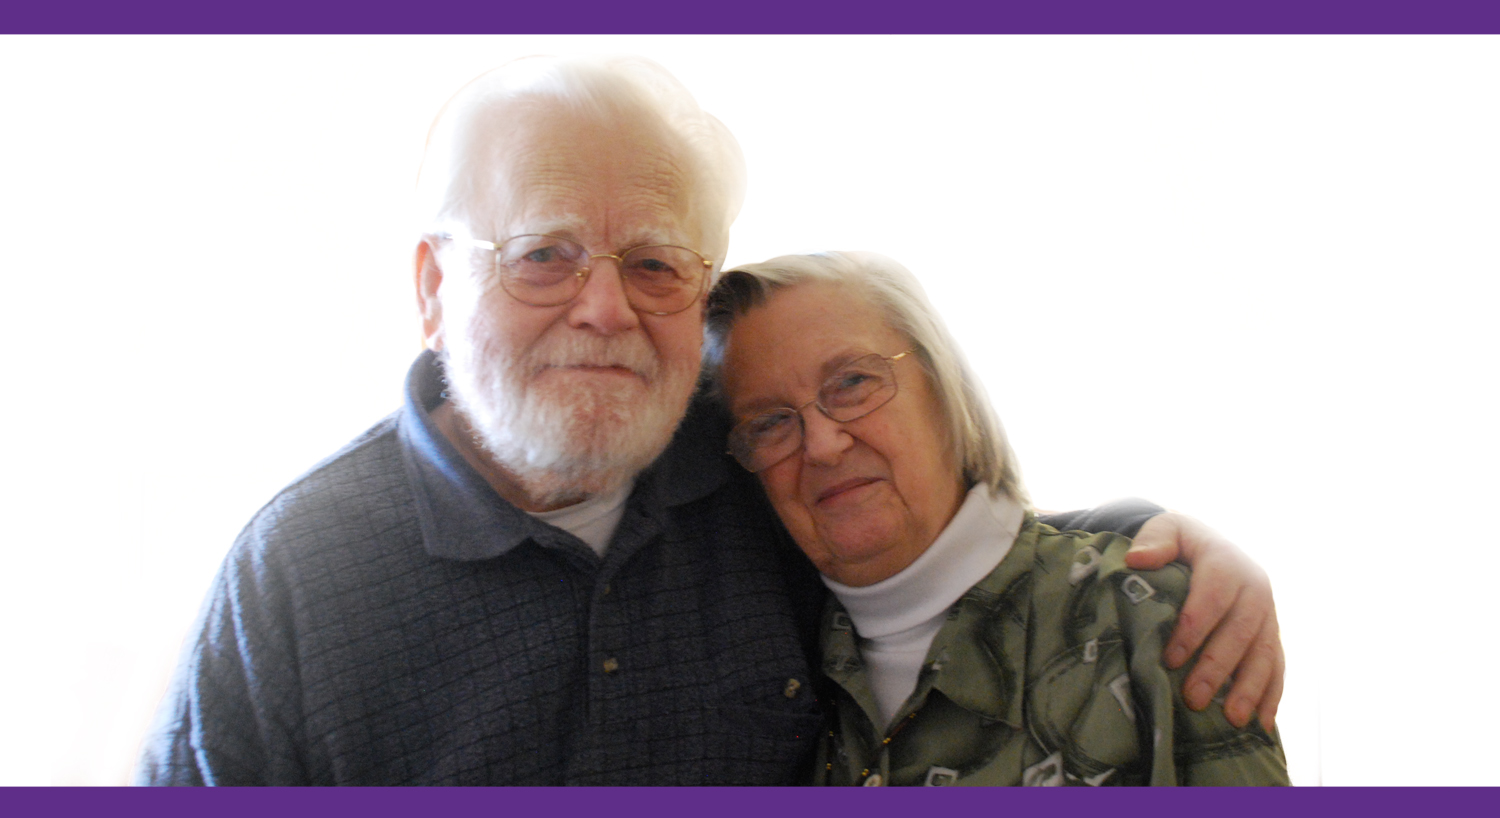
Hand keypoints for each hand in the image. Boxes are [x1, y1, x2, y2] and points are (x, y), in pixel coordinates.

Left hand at [1125, 512, 1282, 730]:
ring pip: (1264, 653)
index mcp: (1227, 561)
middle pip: (1240, 632)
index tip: (1171, 658)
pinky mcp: (1273, 633)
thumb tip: (1137, 558)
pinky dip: (1272, 695)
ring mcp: (1268, 613)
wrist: (1210, 542)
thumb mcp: (1167, 530)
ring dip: (1250, 688)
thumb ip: (1155, 540)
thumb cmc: (1181, 541)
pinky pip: (1277, 665)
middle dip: (1217, 667)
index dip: (1193, 629)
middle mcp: (1255, 588)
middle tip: (1194, 698)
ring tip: (1232, 719)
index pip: (1212, 598)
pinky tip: (1262, 723)